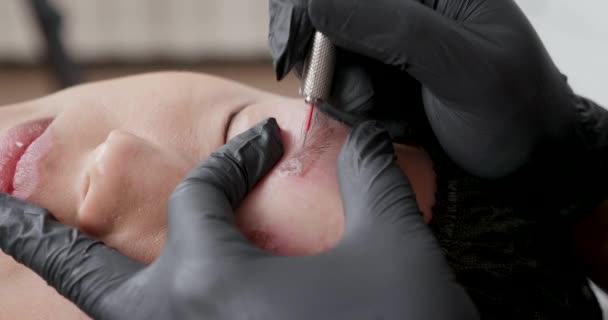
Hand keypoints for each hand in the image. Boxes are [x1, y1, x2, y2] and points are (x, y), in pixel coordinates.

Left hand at [0, 119, 476, 319]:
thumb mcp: (396, 247)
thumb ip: (373, 177)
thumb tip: (363, 134)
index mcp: (215, 282)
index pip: (204, 194)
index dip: (235, 156)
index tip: (259, 143)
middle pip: (86, 272)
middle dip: (40, 235)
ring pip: (111, 319)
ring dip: (86, 287)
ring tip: (47, 254)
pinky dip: (141, 317)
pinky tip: (148, 303)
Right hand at [269, 0, 577, 177]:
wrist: (525, 162)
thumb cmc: (511, 111)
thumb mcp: (461, 66)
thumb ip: (393, 28)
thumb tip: (313, 0)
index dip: (307, 12)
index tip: (292, 56)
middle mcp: (408, 8)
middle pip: (331, 20)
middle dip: (331, 64)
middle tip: (360, 101)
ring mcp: (393, 43)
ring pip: (332, 57)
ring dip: (345, 92)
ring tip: (381, 117)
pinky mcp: (385, 75)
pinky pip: (345, 84)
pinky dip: (353, 107)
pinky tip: (385, 121)